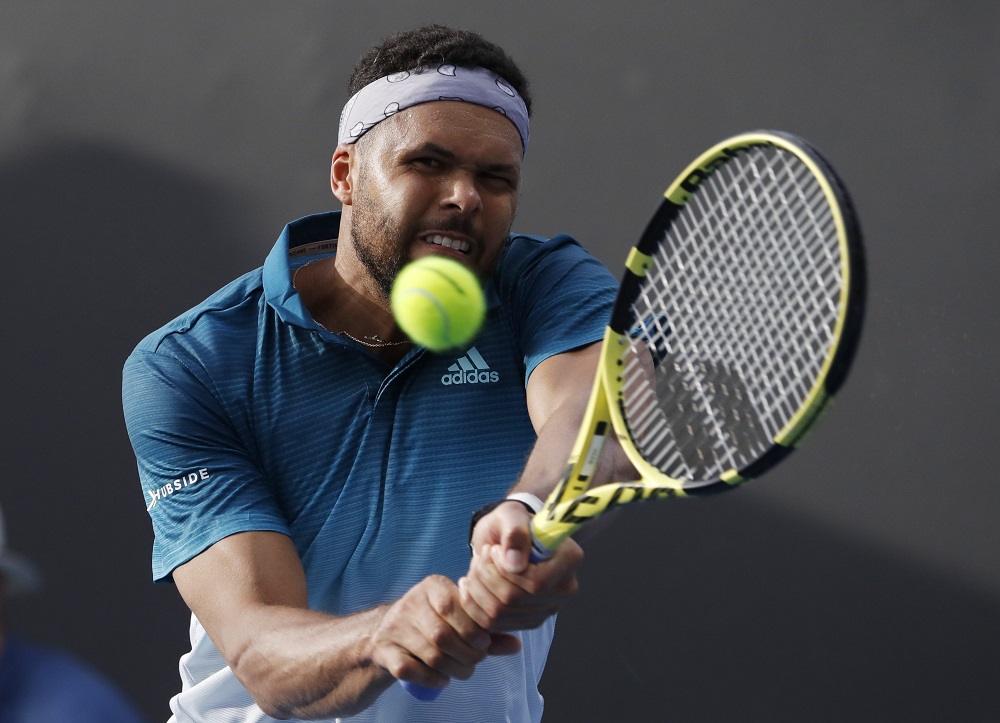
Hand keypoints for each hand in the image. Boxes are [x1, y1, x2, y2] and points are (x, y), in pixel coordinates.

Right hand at [369, 574, 519, 690]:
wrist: (387, 630)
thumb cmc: (434, 621)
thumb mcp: (459, 617)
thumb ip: (487, 630)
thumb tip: (517, 645)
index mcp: (432, 587)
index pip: (453, 605)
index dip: (473, 629)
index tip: (485, 643)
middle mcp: (410, 603)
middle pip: (443, 634)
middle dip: (466, 653)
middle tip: (476, 660)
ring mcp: (395, 627)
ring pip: (430, 654)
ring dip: (454, 668)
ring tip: (465, 670)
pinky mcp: (384, 650)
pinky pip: (410, 669)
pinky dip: (431, 679)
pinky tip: (443, 678)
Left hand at [459, 501, 582, 631]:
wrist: (506, 539)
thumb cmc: (512, 524)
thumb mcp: (511, 514)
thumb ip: (514, 532)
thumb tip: (514, 563)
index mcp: (568, 559)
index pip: (536, 582)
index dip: (505, 570)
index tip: (493, 550)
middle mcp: (562, 589)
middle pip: (513, 600)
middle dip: (486, 576)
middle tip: (482, 555)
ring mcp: (545, 609)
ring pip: (498, 614)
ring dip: (476, 588)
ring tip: (477, 567)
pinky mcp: (526, 622)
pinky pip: (490, 624)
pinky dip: (472, 604)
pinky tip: (471, 584)